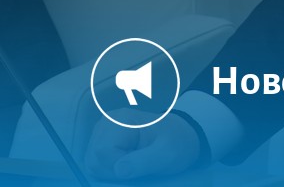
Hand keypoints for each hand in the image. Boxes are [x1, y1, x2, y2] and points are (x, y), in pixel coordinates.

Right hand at [85, 111, 201, 179]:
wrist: (182, 135)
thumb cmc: (177, 142)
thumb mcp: (168, 153)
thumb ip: (144, 161)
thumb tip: (119, 170)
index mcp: (121, 120)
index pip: (103, 152)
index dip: (117, 167)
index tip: (139, 166)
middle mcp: (106, 123)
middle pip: (94, 159)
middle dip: (114, 170)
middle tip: (139, 166)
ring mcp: (102, 132)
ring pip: (92, 163)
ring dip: (112, 171)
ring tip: (135, 163)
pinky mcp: (102, 142)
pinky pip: (96, 163)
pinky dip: (110, 169)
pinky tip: (127, 164)